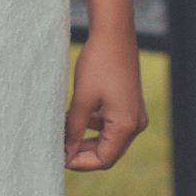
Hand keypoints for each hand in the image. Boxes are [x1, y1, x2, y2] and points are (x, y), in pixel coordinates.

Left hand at [64, 26, 147, 171]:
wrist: (114, 33)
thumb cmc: (98, 63)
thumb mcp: (82, 99)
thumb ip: (74, 130)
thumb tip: (66, 154)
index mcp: (126, 125)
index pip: (104, 159)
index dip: (80, 162)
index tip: (59, 158)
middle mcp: (136, 124)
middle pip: (108, 153)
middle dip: (83, 153)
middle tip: (58, 150)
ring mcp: (135, 115)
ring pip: (109, 141)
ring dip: (87, 141)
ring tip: (64, 134)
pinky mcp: (130, 106)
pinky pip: (112, 126)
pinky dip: (94, 128)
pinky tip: (77, 119)